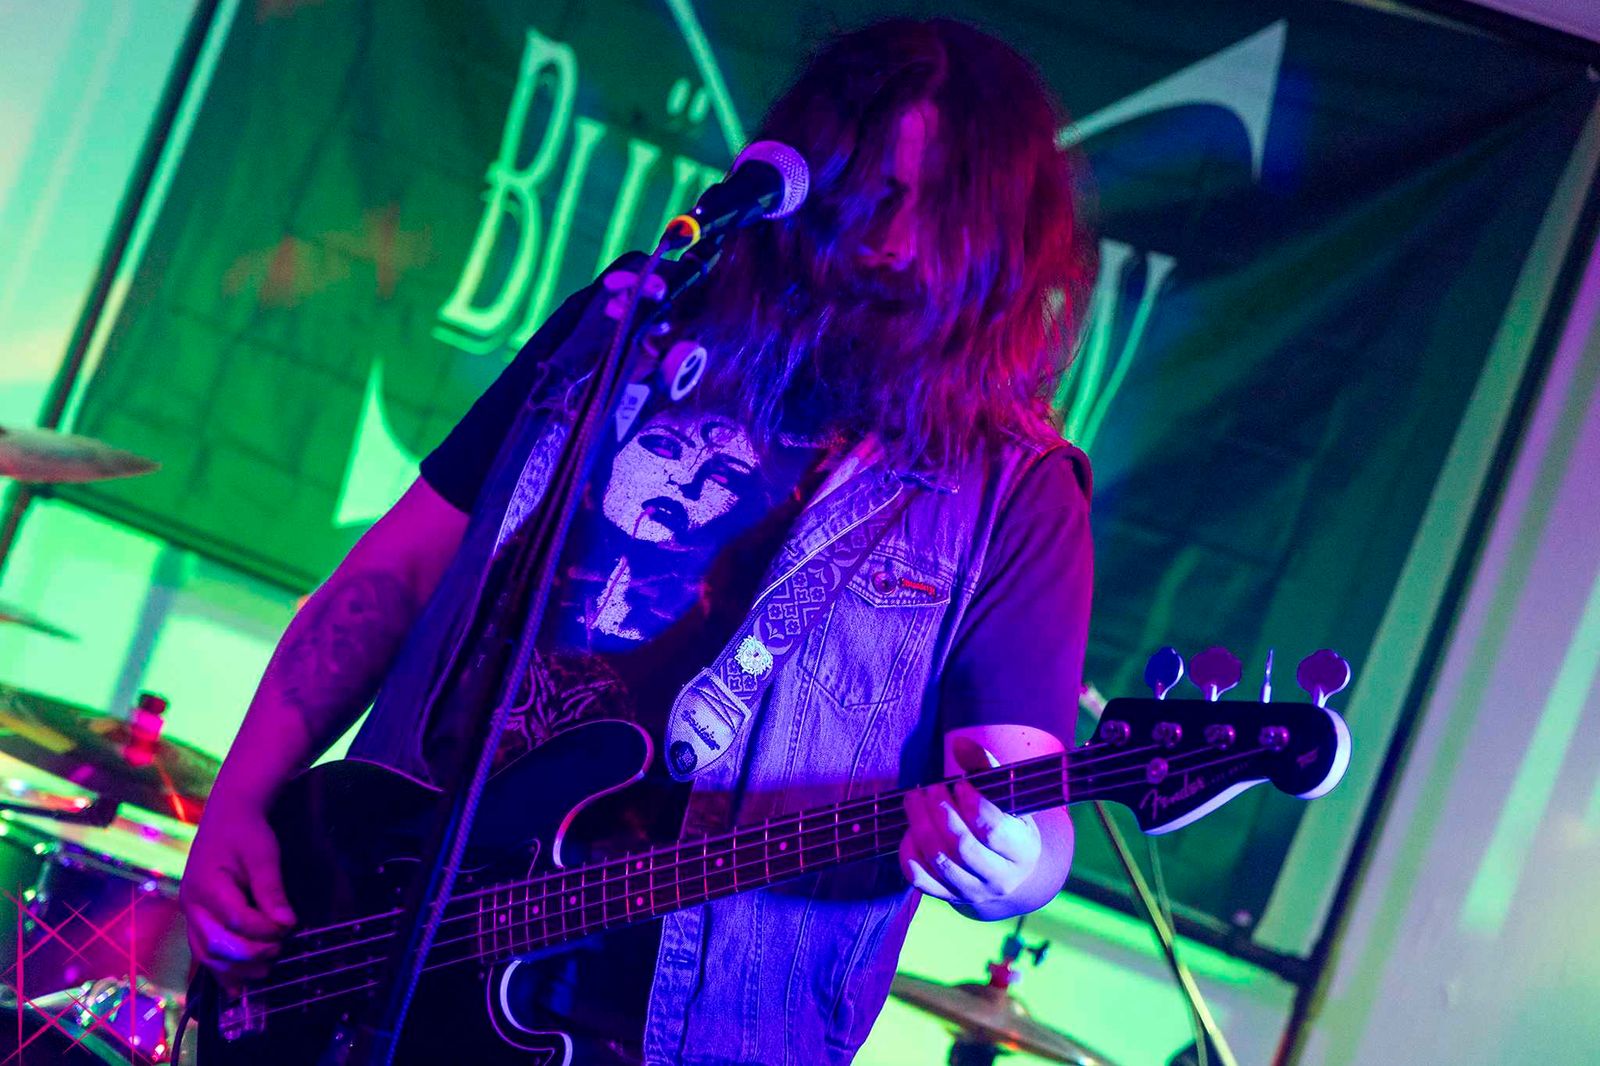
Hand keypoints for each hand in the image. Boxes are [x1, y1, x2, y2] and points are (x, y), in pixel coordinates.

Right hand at [179, 799, 296, 989]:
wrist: (228, 816)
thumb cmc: (247, 833)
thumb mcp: (263, 854)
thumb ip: (271, 889)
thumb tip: (285, 923)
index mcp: (206, 885)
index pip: (236, 920)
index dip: (264, 930)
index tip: (289, 928)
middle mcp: (192, 904)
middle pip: (218, 943)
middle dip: (251, 954)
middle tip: (279, 953)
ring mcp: (191, 914)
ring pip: (207, 954)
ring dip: (235, 969)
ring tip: (266, 972)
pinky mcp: (197, 920)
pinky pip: (204, 952)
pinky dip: (220, 971)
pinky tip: (236, 989)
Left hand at [898, 741, 1042, 916]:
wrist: (1006, 871)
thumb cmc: (1006, 822)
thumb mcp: (1007, 795)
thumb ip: (985, 766)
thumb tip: (959, 743)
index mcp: (1022, 850)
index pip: (992, 830)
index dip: (971, 803)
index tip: (959, 783)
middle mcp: (1000, 878)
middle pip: (961, 846)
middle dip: (939, 811)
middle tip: (930, 788)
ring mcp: (972, 892)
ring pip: (938, 861)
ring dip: (920, 825)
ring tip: (914, 799)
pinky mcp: (947, 897)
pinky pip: (919, 878)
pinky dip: (909, 851)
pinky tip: (911, 828)